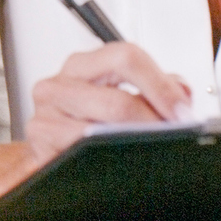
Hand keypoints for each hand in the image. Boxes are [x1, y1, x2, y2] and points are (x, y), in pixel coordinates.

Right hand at [23, 42, 197, 167]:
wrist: (55, 155)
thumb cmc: (90, 123)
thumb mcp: (122, 96)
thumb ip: (156, 88)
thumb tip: (181, 94)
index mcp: (82, 66)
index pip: (125, 57)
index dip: (161, 86)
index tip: (181, 111)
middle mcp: (58, 85)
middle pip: (117, 102)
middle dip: (153, 124)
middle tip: (172, 136)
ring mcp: (44, 115)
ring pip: (99, 133)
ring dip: (131, 145)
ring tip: (149, 149)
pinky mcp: (39, 145)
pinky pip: (80, 154)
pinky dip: (105, 161)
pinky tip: (116, 162)